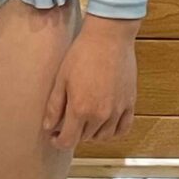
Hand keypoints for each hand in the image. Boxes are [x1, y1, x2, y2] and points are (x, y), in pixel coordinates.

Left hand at [42, 13, 138, 150]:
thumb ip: (54, 106)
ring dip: (92, 133)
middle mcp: (100, 115)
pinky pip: (122, 129)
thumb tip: (48, 127)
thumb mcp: (61, 78)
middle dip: (73, 132)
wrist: (109, 37)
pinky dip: (112, 131)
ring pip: (103, 137)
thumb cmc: (82, 53)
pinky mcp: (130, 104)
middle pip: (85, 138)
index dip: (58, 141)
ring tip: (85, 119)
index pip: (68, 140)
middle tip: (67, 120)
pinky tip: (104, 123)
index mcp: (80, 109)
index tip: (53, 135)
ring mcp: (117, 111)